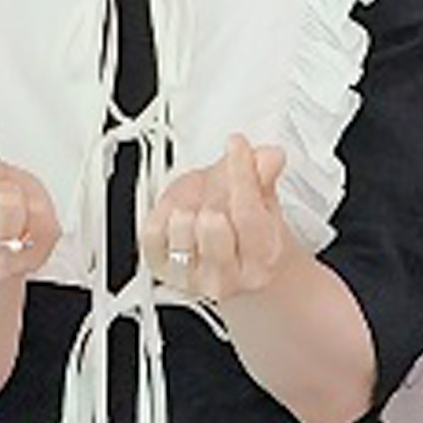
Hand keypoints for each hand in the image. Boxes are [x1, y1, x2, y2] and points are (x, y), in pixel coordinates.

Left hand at [139, 134, 310, 310]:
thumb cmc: (244, 234)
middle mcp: (226, 277)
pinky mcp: (160, 268)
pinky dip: (163, 213)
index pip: (249, 215)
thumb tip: (269, 156)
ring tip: (199, 205)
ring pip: (182, 224)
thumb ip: (264, 176)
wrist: (226, 264)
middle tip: (221, 188)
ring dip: (189, 202)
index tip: (237, 145)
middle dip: (217, 193)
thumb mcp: (263, 203)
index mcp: (260, 262)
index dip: (242, 172)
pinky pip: (153, 232)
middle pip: (214, 221)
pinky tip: (178, 214)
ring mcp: (191, 276)